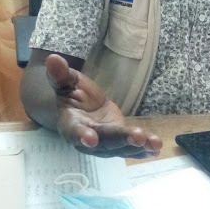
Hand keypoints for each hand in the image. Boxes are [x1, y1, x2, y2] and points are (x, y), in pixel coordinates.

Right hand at [45, 54, 161, 157]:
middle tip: (138, 137)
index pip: (75, 130)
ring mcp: (104, 145)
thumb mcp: (65, 82)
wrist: (81, 107)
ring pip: (120, 148)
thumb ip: (60, 75)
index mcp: (71, 123)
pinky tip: (156, 149)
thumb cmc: (71, 94)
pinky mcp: (118, 144)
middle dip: (121, 140)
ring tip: (153, 144)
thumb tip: (52, 58)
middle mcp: (87, 139)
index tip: (91, 139)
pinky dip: (144, 150)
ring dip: (138, 147)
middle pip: (104, 142)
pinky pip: (130, 149)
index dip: (82, 135)